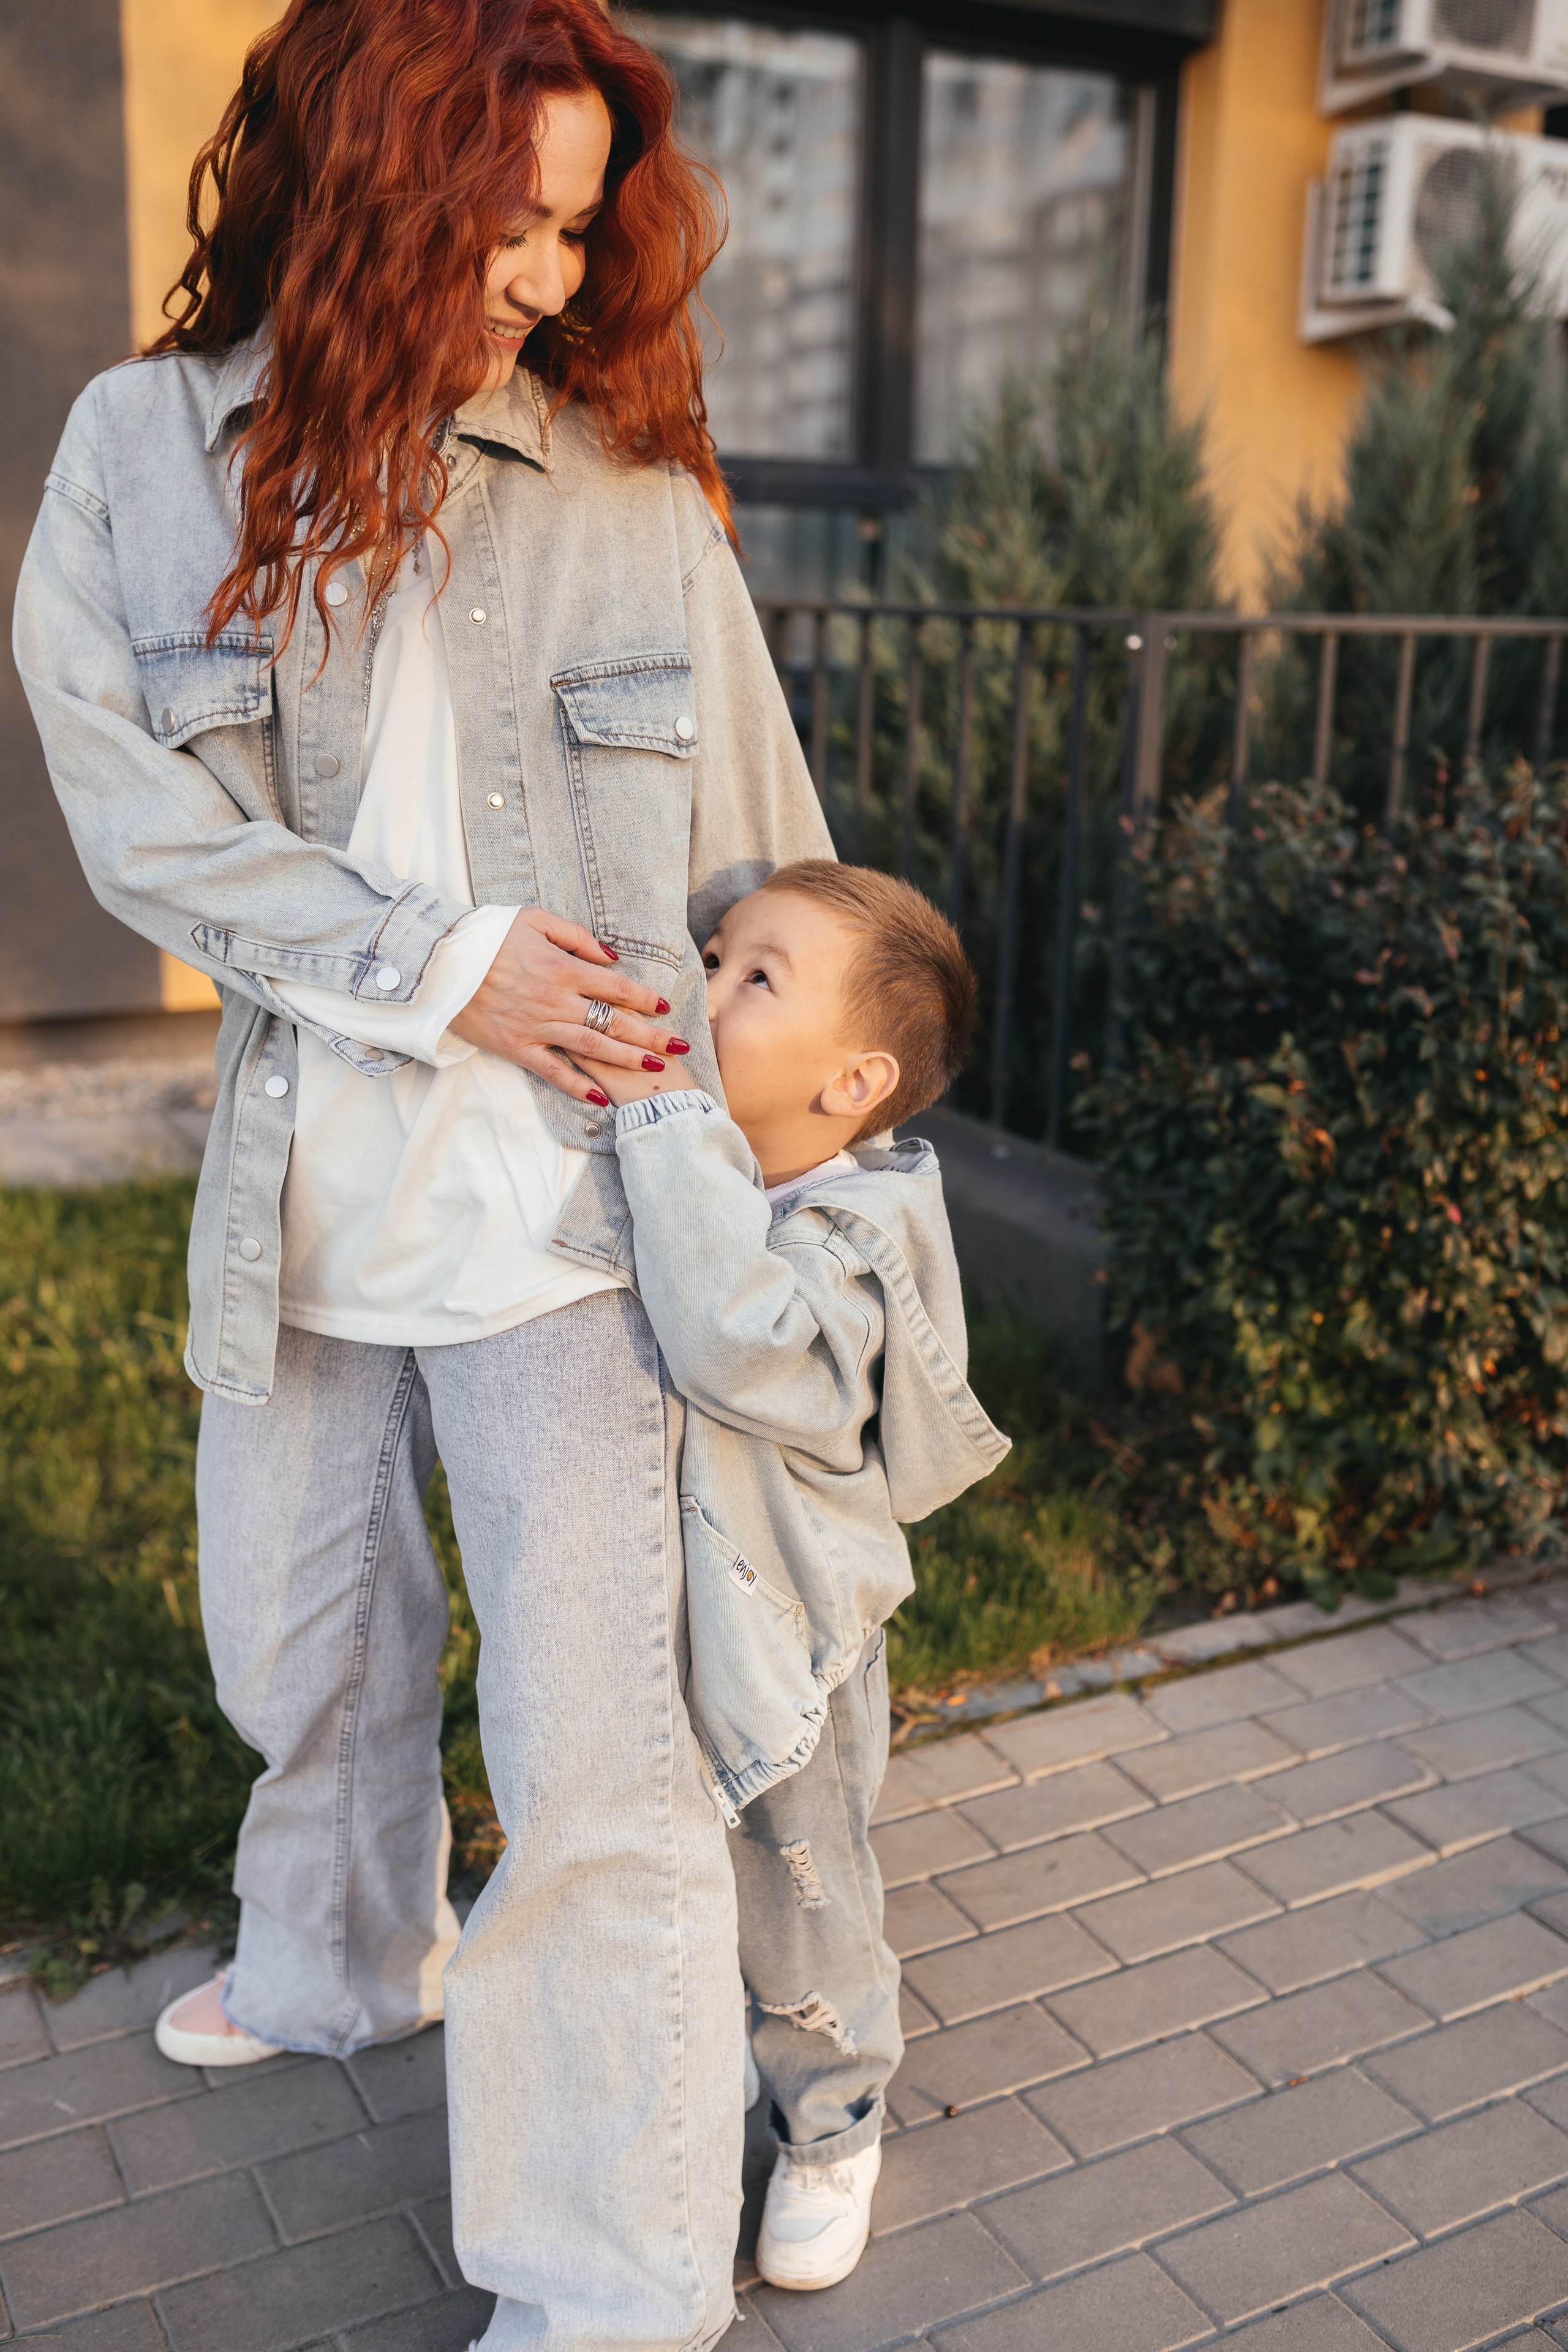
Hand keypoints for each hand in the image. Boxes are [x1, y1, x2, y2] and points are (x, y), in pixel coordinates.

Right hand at [449, 910, 689, 1105]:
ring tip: (657, 1068)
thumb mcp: (534, 919)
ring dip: (628, 1059)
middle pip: (614, 1021)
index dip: (645, 999)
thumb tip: (611, 957)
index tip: (665, 1008)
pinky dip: (578, 1086)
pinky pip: (554, 1071)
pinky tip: (602, 1098)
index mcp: (562, 968)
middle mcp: (555, 1000)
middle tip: (680, 1047)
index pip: (616, 987)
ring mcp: (537, 1026)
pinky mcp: (517, 1048)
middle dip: (651, 1035)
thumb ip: (577, 936)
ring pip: (593, 1047)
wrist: (440, 963)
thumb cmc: (488, 936)